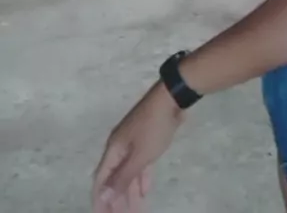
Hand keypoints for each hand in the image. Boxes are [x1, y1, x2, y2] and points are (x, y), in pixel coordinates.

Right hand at [92, 82, 183, 211]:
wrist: (172, 99)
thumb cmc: (154, 127)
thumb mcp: (139, 155)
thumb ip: (122, 176)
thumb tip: (102, 194)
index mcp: (113, 150)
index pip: (100, 180)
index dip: (100, 199)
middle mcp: (120, 148)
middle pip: (114, 179)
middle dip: (116, 200)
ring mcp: (133, 144)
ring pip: (128, 173)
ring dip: (130, 193)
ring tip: (134, 212)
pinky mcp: (147, 142)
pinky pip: (140, 165)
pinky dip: (142, 179)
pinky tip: (144, 192)